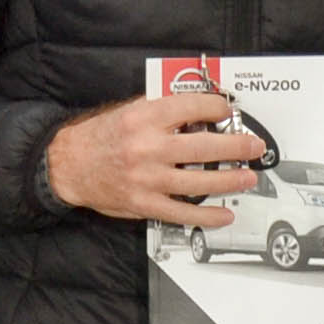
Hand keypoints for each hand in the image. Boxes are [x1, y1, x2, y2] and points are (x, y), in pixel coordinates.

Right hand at [47, 91, 264, 224]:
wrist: (68, 165)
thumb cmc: (100, 136)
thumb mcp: (129, 110)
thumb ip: (163, 109)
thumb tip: (200, 110)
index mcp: (145, 117)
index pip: (193, 107)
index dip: (218, 107)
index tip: (228, 111)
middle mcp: (148, 147)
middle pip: (204, 147)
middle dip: (237, 146)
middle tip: (255, 146)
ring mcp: (147, 179)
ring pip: (199, 182)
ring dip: (230, 181)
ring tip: (248, 178)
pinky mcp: (144, 204)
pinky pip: (182, 213)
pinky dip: (206, 216)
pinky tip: (224, 214)